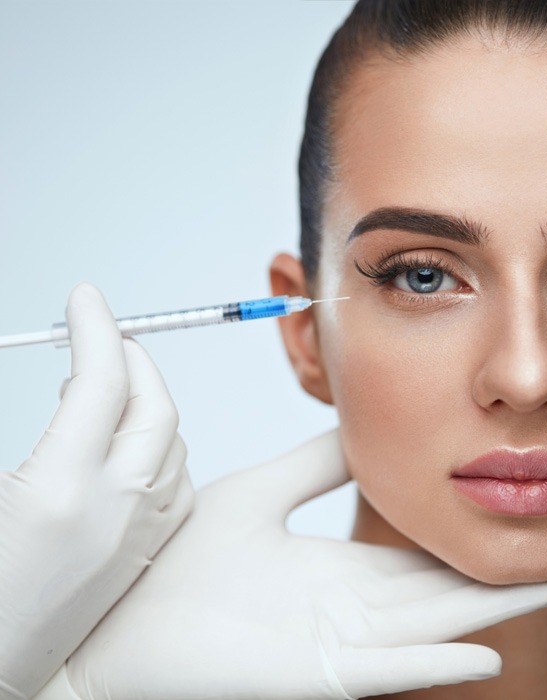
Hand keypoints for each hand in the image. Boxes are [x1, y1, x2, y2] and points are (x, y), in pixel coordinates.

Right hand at [0, 283, 193, 699]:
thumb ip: (19, 427)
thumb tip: (52, 376)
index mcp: (61, 492)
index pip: (101, 383)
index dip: (94, 330)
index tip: (85, 299)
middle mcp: (116, 511)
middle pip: (153, 406)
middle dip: (131, 360)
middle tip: (98, 337)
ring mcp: (139, 535)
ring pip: (172, 441)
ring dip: (146, 399)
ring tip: (104, 385)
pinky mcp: (145, 553)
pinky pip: (176, 480)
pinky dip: (158, 443)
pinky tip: (126, 438)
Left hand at [57, 429, 546, 699]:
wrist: (120, 608)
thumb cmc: (182, 556)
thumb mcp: (264, 491)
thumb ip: (318, 462)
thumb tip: (367, 426)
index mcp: (343, 570)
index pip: (428, 561)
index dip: (481, 546)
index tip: (527, 528)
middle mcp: (353, 608)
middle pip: (451, 596)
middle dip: (513, 583)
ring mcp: (340, 645)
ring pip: (437, 628)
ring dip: (499, 615)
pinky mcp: (316, 674)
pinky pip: (390, 671)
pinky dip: (438, 666)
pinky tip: (487, 653)